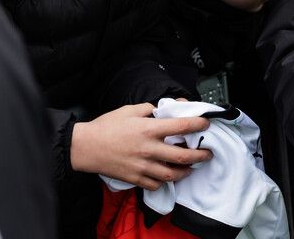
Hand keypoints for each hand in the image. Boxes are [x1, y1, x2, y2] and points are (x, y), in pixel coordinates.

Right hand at [71, 103, 213, 189]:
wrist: (85, 147)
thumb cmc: (105, 127)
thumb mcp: (128, 110)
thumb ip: (148, 109)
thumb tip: (161, 110)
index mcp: (148, 129)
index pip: (181, 127)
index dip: (198, 125)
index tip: (205, 124)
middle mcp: (149, 149)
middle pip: (183, 156)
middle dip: (200, 155)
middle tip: (207, 153)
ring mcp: (143, 166)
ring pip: (172, 174)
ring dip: (186, 172)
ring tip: (191, 168)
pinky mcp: (135, 178)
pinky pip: (155, 184)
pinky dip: (163, 182)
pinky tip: (166, 177)